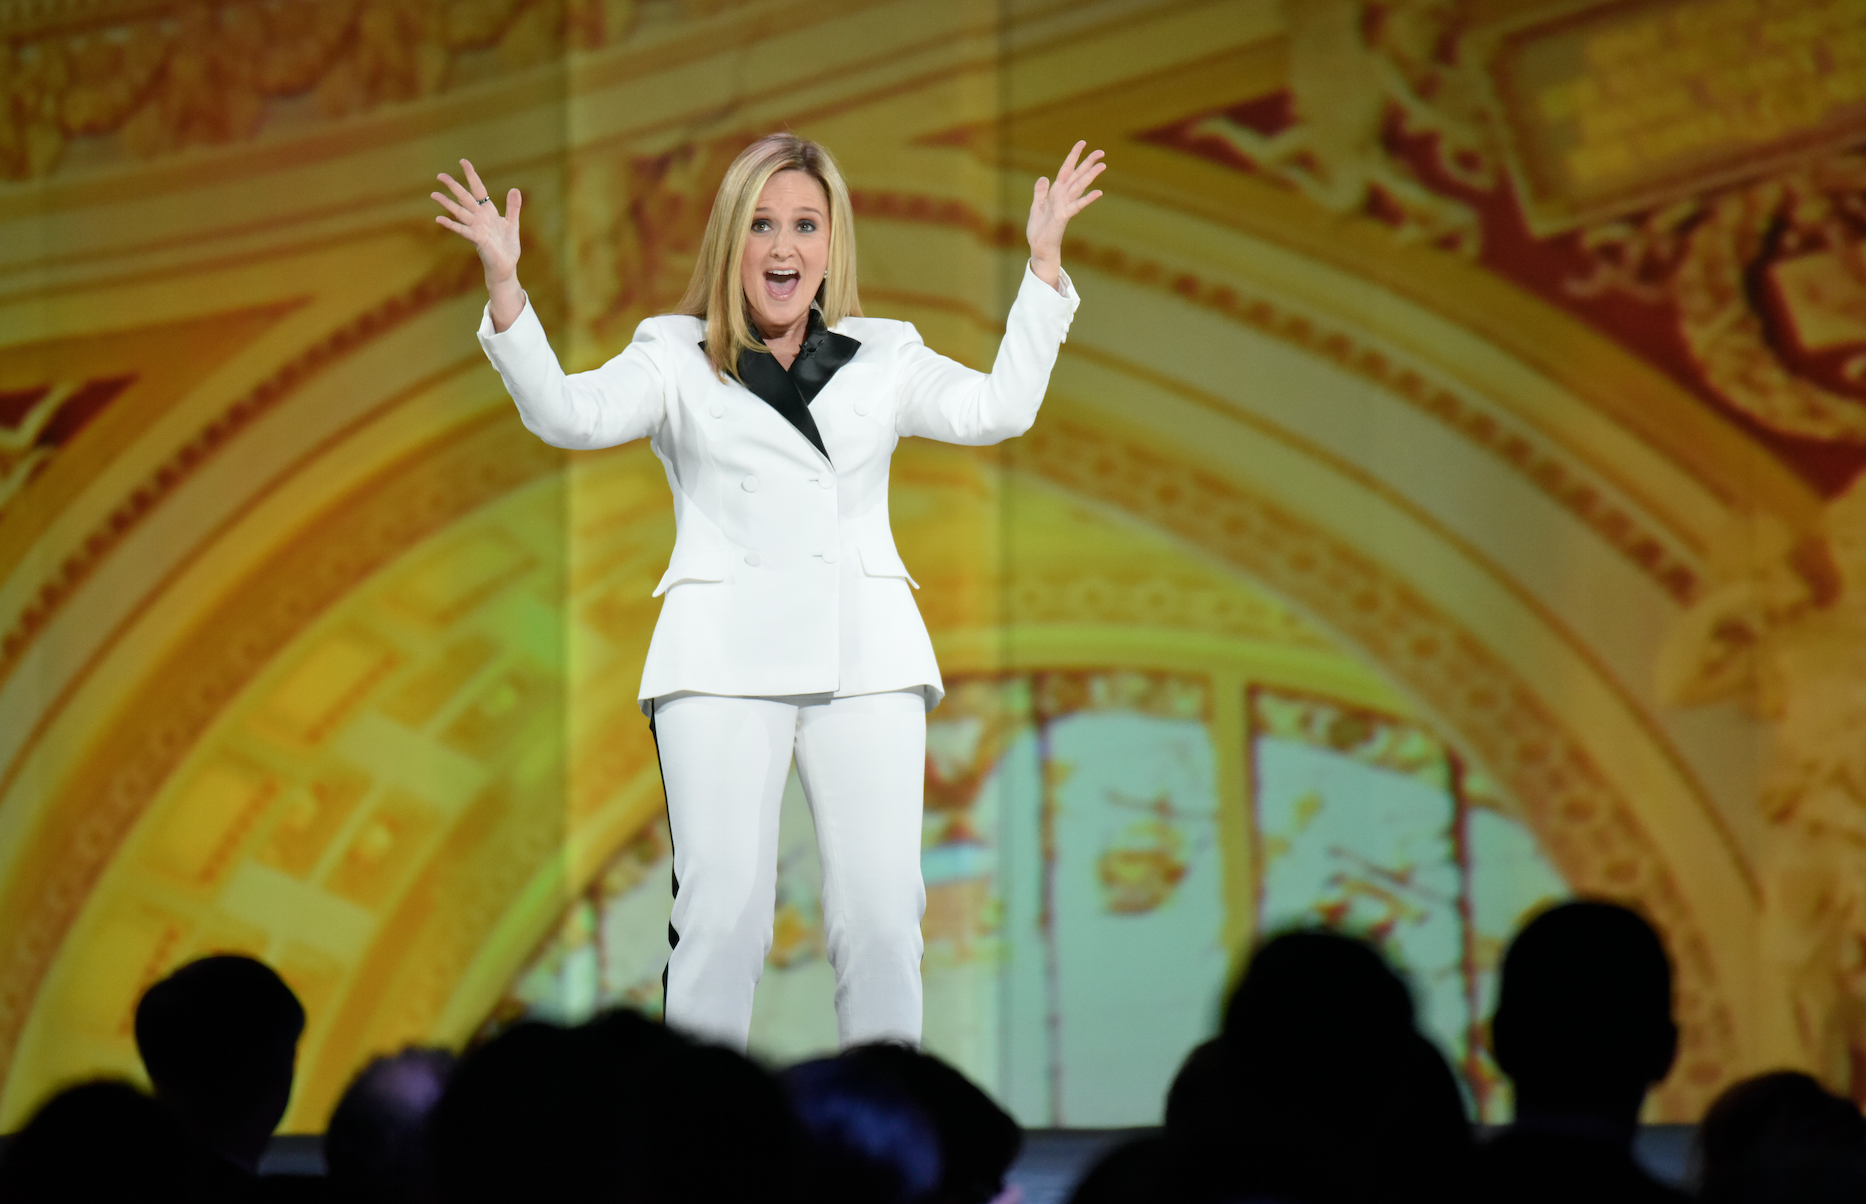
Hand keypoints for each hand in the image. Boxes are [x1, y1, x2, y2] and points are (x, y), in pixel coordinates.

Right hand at [432, 159, 525, 330]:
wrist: (506, 265)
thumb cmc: (507, 246)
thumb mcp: (512, 223)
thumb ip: (513, 207)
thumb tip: (514, 189)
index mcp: (488, 211)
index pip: (478, 189)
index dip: (471, 175)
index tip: (463, 161)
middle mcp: (479, 217)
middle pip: (465, 197)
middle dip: (454, 186)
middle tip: (440, 175)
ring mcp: (476, 227)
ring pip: (459, 211)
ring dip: (447, 203)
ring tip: (433, 194)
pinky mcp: (477, 239)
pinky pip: (462, 230)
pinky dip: (451, 224)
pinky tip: (439, 219)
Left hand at [1027, 140, 1104, 289]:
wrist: (1039, 247)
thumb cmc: (1039, 229)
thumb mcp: (1036, 206)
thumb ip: (1040, 191)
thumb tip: (1044, 177)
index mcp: (1055, 192)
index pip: (1066, 169)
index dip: (1073, 156)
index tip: (1083, 143)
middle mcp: (1063, 196)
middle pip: (1077, 175)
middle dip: (1088, 163)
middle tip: (1101, 152)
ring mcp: (1065, 205)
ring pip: (1079, 186)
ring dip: (1090, 176)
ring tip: (1103, 165)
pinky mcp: (1064, 216)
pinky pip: (1077, 205)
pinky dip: (1087, 198)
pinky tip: (1099, 192)